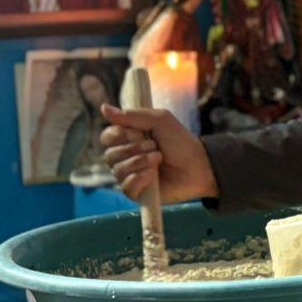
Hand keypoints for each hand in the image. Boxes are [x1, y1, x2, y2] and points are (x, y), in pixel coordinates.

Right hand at [99, 105, 218, 203]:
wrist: (198, 164)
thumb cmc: (180, 141)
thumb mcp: (159, 120)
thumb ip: (131, 115)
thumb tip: (103, 108)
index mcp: (128, 140)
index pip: (107, 137)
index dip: (119, 135)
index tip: (139, 133)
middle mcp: (126, 158)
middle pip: (110, 155)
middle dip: (133, 149)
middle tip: (154, 146)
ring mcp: (131, 176)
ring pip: (117, 171)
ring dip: (139, 163)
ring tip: (159, 159)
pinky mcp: (138, 193)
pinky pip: (126, 187)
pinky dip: (139, 179)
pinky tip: (153, 176)